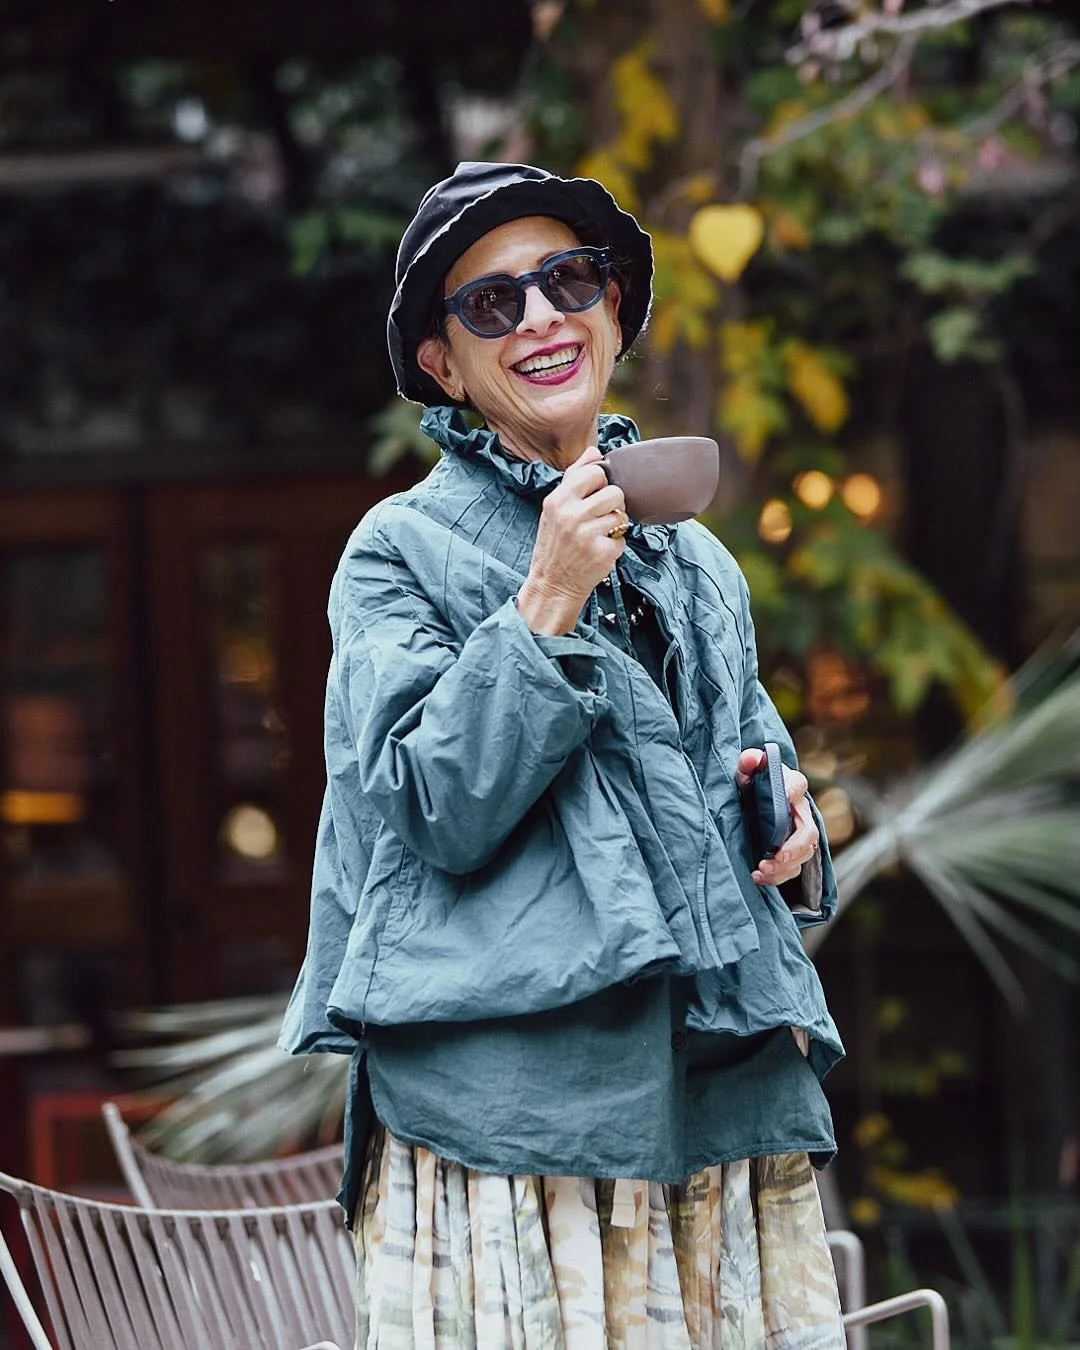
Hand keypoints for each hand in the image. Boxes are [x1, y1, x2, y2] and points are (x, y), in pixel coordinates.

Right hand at [516, 446, 628, 634]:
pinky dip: (615, 545)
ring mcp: (587, 534)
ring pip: (621, 514)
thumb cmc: (555, 544)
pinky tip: (598, 550)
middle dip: (613, 504)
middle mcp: (571, 515)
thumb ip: (574, 477)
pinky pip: (623, 538)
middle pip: (615, 492)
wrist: (552, 584)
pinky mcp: (602, 552)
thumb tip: (594, 451)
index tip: (594, 496)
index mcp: (558, 499)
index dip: (601, 483)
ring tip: (598, 534)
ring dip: (615, 524)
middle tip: (599, 518)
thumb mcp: (554, 508)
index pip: (595, 472)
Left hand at [736, 748, 819, 886]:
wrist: (752, 806)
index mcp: (790, 787)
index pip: (798, 783)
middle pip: (809, 832)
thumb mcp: (746, 774)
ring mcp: (798, 836)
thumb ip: (748, 763)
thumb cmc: (753, 786)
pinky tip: (758, 877)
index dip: (793, 789)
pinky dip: (776, 877)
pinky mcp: (791, 854)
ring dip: (785, 867)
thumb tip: (751, 759)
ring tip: (762, 870)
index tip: (786, 795)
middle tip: (777, 857)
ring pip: (804, 855)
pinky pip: (792, 869)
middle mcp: (800, 813)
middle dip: (795, 847)